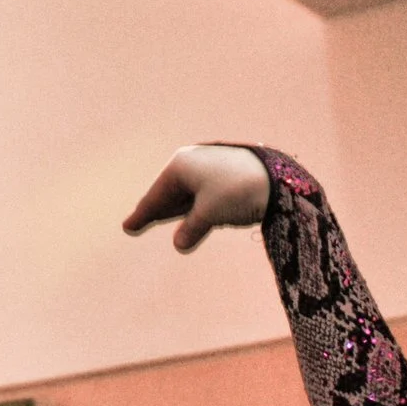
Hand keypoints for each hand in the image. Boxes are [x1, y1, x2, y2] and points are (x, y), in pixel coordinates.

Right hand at [122, 145, 271, 251]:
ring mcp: (212, 165)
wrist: (279, 178)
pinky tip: (193, 214)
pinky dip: (196, 206)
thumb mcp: (210, 214)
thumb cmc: (238, 192)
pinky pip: (205, 192)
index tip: (127, 227)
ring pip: (189, 192)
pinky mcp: (231, 172)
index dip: (142, 214)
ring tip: (159, 218)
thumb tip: (179, 244)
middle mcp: (193, 161)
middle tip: (138, 223)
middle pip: (170, 192)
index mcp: (181, 166)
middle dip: (156, 209)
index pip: (156, 196)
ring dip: (176, 209)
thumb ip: (192, 229)